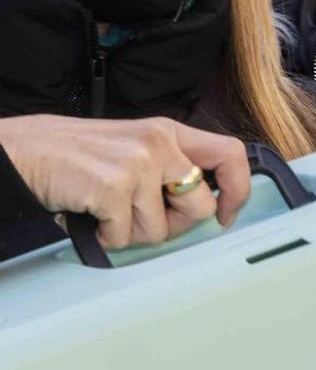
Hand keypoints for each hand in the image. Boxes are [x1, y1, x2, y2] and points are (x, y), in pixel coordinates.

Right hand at [0, 115, 250, 250]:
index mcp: (169, 132)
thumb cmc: (75, 154)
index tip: (226, 213)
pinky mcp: (112, 188)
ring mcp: (137, 165)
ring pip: (159, 230)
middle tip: (142, 220)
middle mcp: (159, 143)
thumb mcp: (132, 147)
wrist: (23, 151)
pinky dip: (106, 236)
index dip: (238, 189)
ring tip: (107, 212)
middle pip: (199, 206)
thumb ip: (167, 167)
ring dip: (131, 233)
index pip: (230, 154)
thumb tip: (201, 207)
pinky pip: (124, 236)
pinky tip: (91, 216)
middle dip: (174, 226)